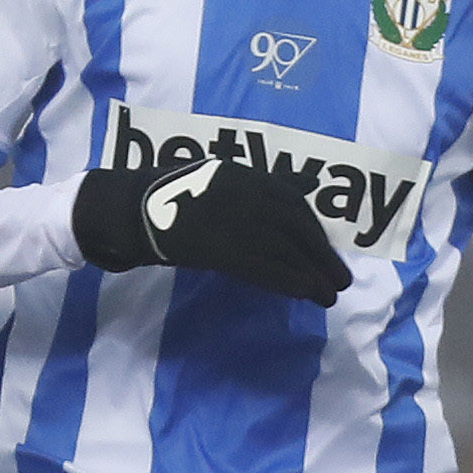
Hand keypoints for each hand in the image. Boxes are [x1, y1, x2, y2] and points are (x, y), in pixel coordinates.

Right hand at [73, 158, 351, 303]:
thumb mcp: (223, 178)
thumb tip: (312, 183)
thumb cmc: (177, 196)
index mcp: (244, 175)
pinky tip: (305, 294)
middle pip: (293, 227)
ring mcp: (229, 219)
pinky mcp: (216, 246)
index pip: (292, 202)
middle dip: (320, 256)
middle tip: (341, 281)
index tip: (328, 253)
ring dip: (311, 275)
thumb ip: (265, 184)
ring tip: (328, 297)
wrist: (131, 208)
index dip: (314, 231)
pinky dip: (287, 281)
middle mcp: (242, 193)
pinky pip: (261, 266)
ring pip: (281, 250)